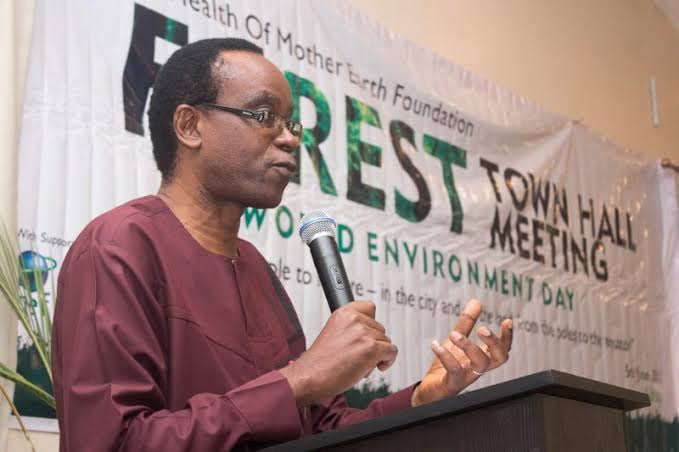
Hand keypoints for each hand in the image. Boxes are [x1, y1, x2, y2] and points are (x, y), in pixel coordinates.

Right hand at [279, 300, 396, 406]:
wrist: (310, 376)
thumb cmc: (320, 361)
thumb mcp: (333, 332)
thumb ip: (351, 328)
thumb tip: (372, 333)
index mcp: (343, 313)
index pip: (369, 307)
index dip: (371, 322)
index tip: (368, 333)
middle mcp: (354, 320)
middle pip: (380, 328)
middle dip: (373, 342)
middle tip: (358, 355)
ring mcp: (363, 333)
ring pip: (386, 341)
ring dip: (378, 353)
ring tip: (360, 363)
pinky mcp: (371, 348)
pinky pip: (392, 351)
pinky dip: (388, 361)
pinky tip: (376, 366)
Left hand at [411, 299, 511, 406]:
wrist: (430, 391)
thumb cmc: (446, 367)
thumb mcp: (456, 341)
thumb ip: (466, 324)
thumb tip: (476, 302)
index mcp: (482, 358)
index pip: (502, 349)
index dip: (507, 337)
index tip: (508, 321)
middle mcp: (478, 369)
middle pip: (499, 358)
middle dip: (494, 342)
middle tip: (483, 329)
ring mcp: (467, 378)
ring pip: (479, 364)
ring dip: (469, 346)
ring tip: (453, 334)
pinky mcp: (452, 384)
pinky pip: (454, 371)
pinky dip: (445, 356)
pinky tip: (435, 344)